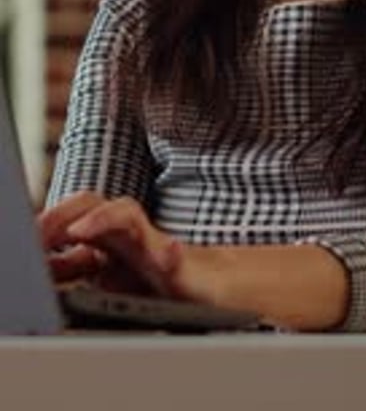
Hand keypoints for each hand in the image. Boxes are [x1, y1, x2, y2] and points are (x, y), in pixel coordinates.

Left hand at [38, 191, 181, 295]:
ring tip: (80, 229)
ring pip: (127, 216)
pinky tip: (167, 255)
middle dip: (62, 215)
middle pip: (92, 206)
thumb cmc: (159, 281)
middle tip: (38, 232)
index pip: (71, 221)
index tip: (28, 241)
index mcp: (105, 239)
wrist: (210, 286)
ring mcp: (152, 246)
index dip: (47, 227)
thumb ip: (75, 268)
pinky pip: (174, 257)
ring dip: (103, 219)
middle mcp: (125, 236)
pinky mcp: (180, 267)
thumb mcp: (107, 279)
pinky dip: (169, 255)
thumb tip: (43, 264)